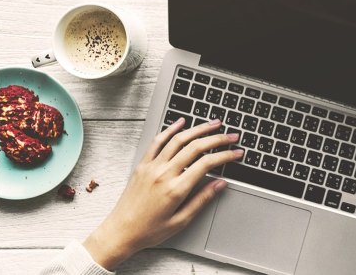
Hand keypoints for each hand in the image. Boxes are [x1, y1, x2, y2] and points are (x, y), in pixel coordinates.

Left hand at [83, 118, 241, 269]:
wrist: (119, 232)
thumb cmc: (149, 230)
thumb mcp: (181, 221)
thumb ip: (202, 200)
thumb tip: (220, 184)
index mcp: (176, 189)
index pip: (207, 164)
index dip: (225, 156)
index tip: (237, 153)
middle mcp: (163, 174)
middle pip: (195, 147)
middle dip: (217, 139)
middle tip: (231, 136)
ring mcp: (151, 167)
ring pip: (178, 139)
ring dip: (198, 129)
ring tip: (213, 124)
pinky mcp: (142, 165)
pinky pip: (157, 142)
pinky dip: (170, 129)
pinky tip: (181, 123)